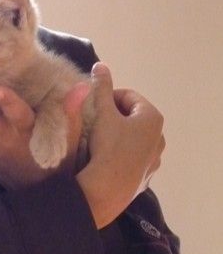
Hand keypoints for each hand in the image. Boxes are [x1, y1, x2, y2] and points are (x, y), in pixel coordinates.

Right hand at [76, 62, 165, 228]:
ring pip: (133, 139)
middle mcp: (160, 137)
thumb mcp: (102, 113)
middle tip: (94, 124)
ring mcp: (155, 158)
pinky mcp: (146, 176)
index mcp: (152, 117)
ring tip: (99, 143)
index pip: (128, 97)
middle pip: (132, 118)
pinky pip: (133, 158)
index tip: (94, 107)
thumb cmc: (107, 146)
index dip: (108, 98)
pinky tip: (107, 160)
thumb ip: (102, 88)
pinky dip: (122, 155)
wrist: (107, 189)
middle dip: (114, 117)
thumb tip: (101, 65)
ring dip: (119, 136)